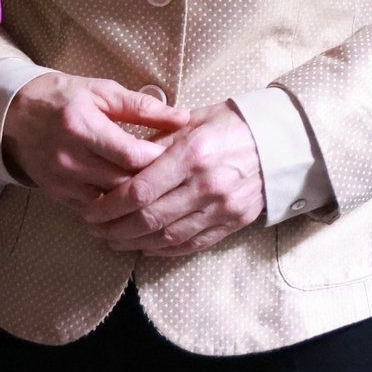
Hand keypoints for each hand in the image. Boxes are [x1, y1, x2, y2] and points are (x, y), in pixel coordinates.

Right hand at [0, 73, 189, 206]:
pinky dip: (115, 206)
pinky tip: (131, 199)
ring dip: (136, 197)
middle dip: (152, 181)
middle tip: (175, 175)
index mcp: (83, 126)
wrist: (14, 116)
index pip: (132, 155)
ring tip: (157, 187)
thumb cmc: (64, 98)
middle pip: (124, 182)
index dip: (160, 159)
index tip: (178, 155)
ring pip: (111, 201)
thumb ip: (143, 107)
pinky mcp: (57, 195)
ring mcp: (62, 180)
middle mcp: (70, 158)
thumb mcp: (103, 92)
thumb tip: (183, 117)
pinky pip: (94, 210)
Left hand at [78, 101, 265, 256]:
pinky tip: (144, 246)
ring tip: (112, 240)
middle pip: (148, 219)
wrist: (281, 140)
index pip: (139, 191)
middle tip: (94, 228)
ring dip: (133, 243)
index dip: (108, 206)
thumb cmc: (231, 124)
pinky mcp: (232, 223)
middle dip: (113, 228)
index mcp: (193, 154)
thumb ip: (157, 143)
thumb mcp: (191, 121)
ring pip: (166, 237)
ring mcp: (221, 208)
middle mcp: (206, 185)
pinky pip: (190, 245)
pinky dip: (162, 250)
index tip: (90, 209)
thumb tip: (120, 163)